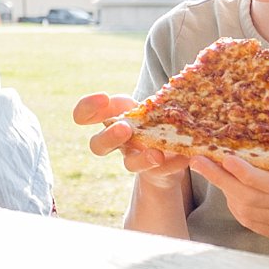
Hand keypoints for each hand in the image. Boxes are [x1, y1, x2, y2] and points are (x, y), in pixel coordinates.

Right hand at [71, 93, 191, 186]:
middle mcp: (117, 143)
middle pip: (97, 146)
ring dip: (141, 159)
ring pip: (128, 165)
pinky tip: (185, 156)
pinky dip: (173, 163)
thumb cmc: (150, 118)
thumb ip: (131, 103)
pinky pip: (162, 171)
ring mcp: (136, 159)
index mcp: (110, 121)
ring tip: (157, 155)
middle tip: (125, 128)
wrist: (171, 147)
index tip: (103, 97)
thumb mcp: (140, 105)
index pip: (83, 115)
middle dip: (109, 137)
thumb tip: (132, 99)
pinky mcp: (157, 171)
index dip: (87, 108)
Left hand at [192, 134, 268, 240]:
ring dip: (224, 190)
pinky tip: (228, 188)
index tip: (224, 157)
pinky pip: (250, 221)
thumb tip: (247, 113)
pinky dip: (235, 204)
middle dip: (220, 179)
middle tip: (198, 161)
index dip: (245, 173)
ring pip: (246, 210)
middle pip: (251, 197)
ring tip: (209, 170)